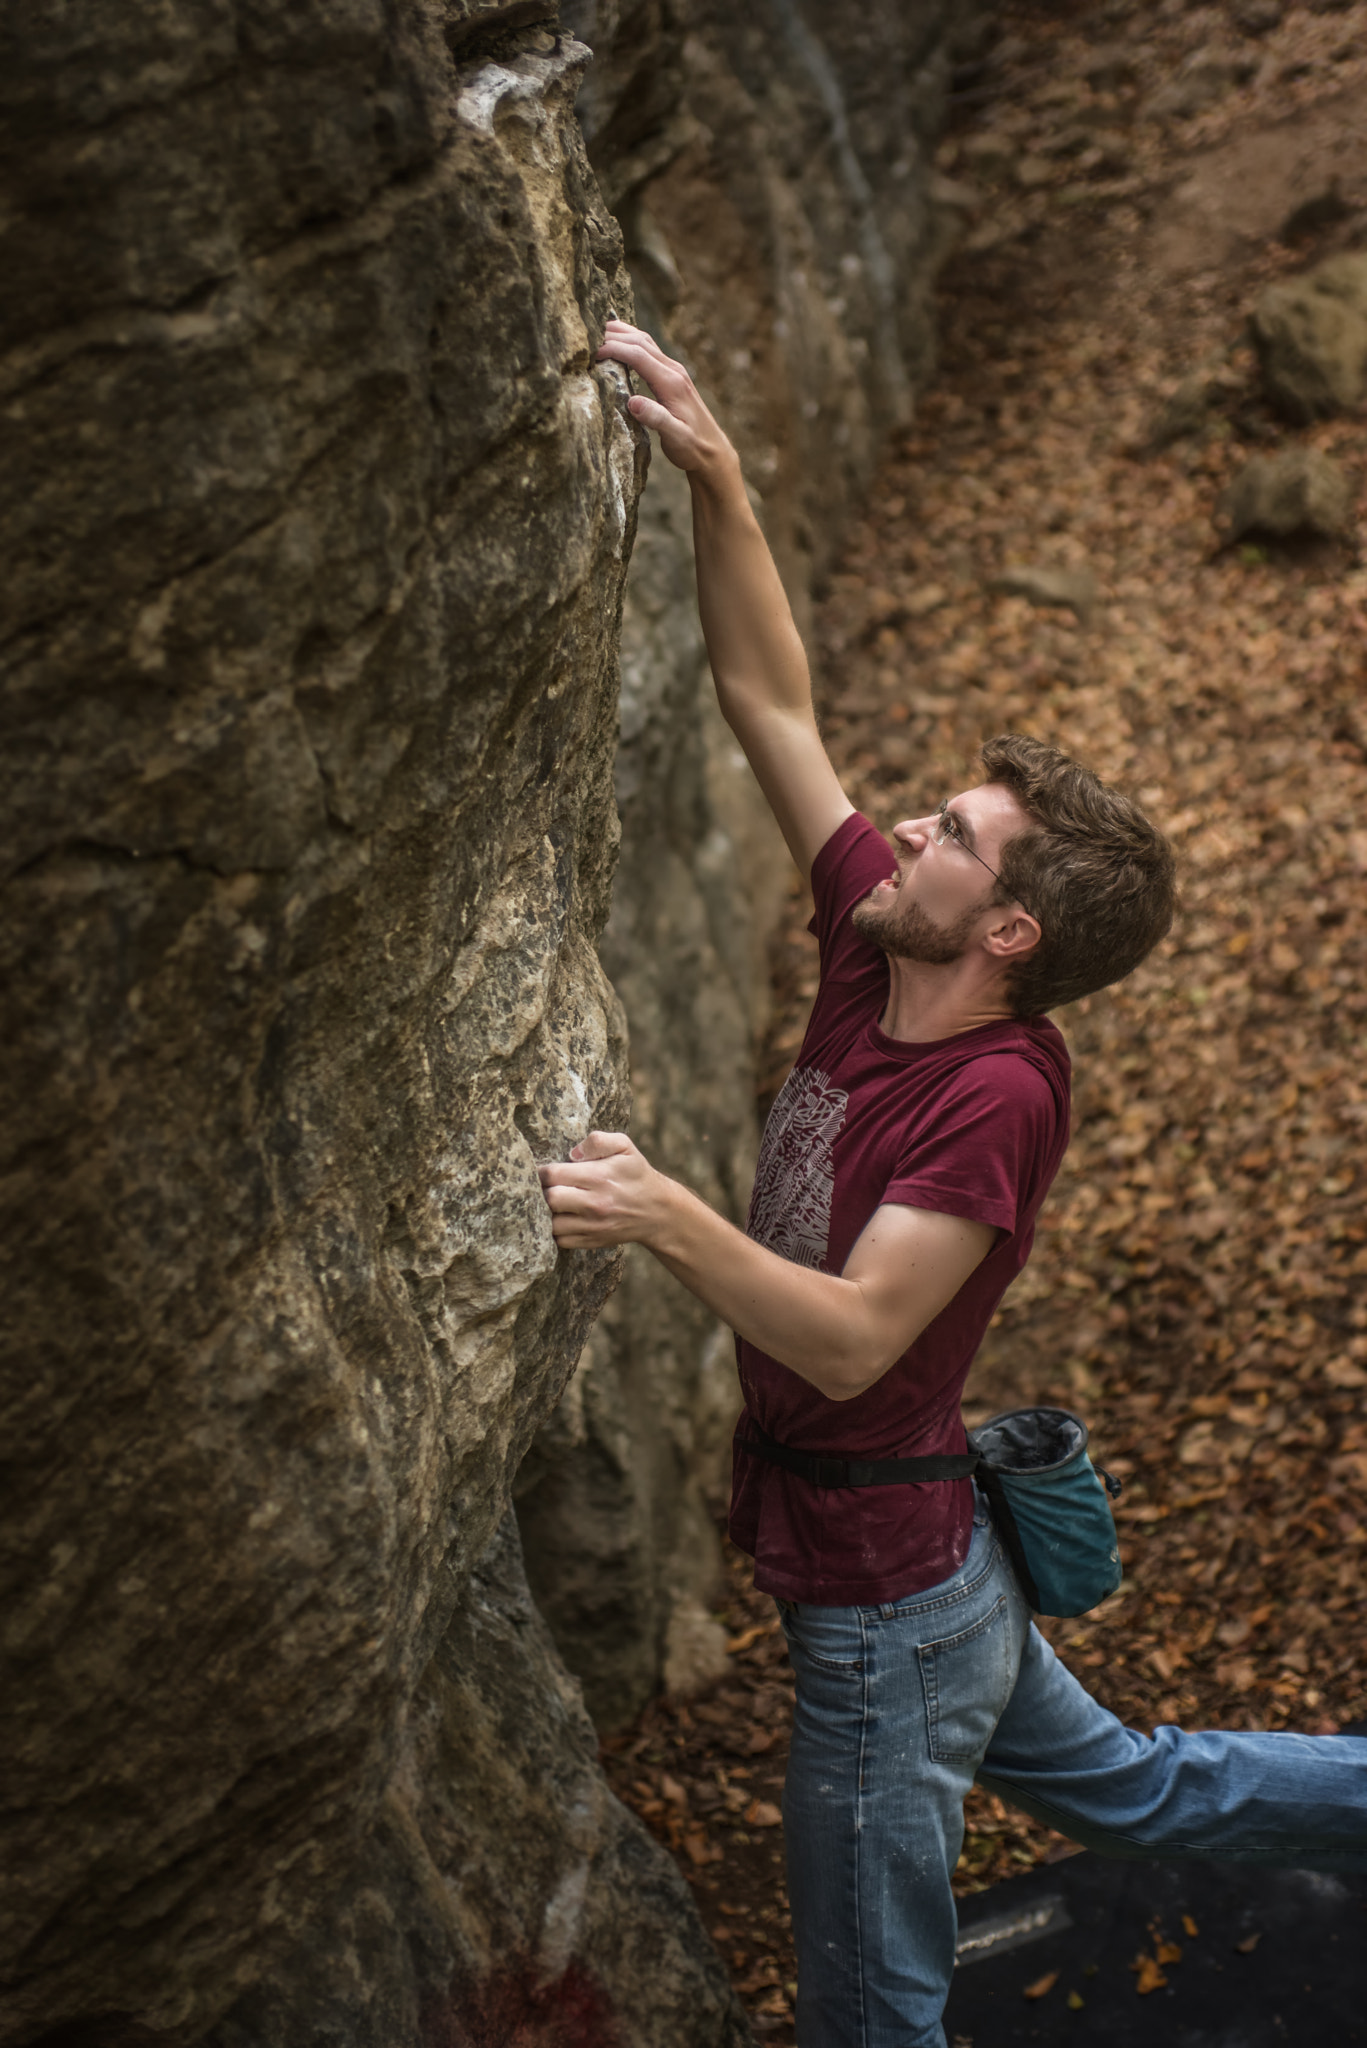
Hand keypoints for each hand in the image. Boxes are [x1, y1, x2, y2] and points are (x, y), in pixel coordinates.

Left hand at [537, 1130, 670, 1248]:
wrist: (656, 1211)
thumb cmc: (636, 1174)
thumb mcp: (625, 1146)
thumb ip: (598, 1141)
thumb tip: (573, 1154)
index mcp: (599, 1177)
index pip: (553, 1174)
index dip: (542, 1171)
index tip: (544, 1171)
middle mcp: (594, 1204)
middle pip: (550, 1199)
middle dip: (543, 1191)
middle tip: (546, 1187)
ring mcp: (592, 1226)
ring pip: (551, 1223)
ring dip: (548, 1213)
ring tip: (554, 1203)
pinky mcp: (591, 1241)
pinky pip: (561, 1240)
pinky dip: (557, 1230)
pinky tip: (563, 1218)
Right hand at [595, 321, 737, 477]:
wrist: (713, 451)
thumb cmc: (693, 448)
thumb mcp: (676, 438)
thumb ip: (656, 419)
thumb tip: (632, 402)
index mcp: (671, 383)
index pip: (638, 355)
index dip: (614, 349)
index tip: (592, 352)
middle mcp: (673, 371)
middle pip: (640, 341)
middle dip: (613, 336)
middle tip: (587, 337)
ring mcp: (674, 371)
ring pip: (645, 341)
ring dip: (622, 333)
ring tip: (597, 330)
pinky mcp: (671, 376)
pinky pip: (648, 350)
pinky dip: (630, 341)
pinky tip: (619, 341)